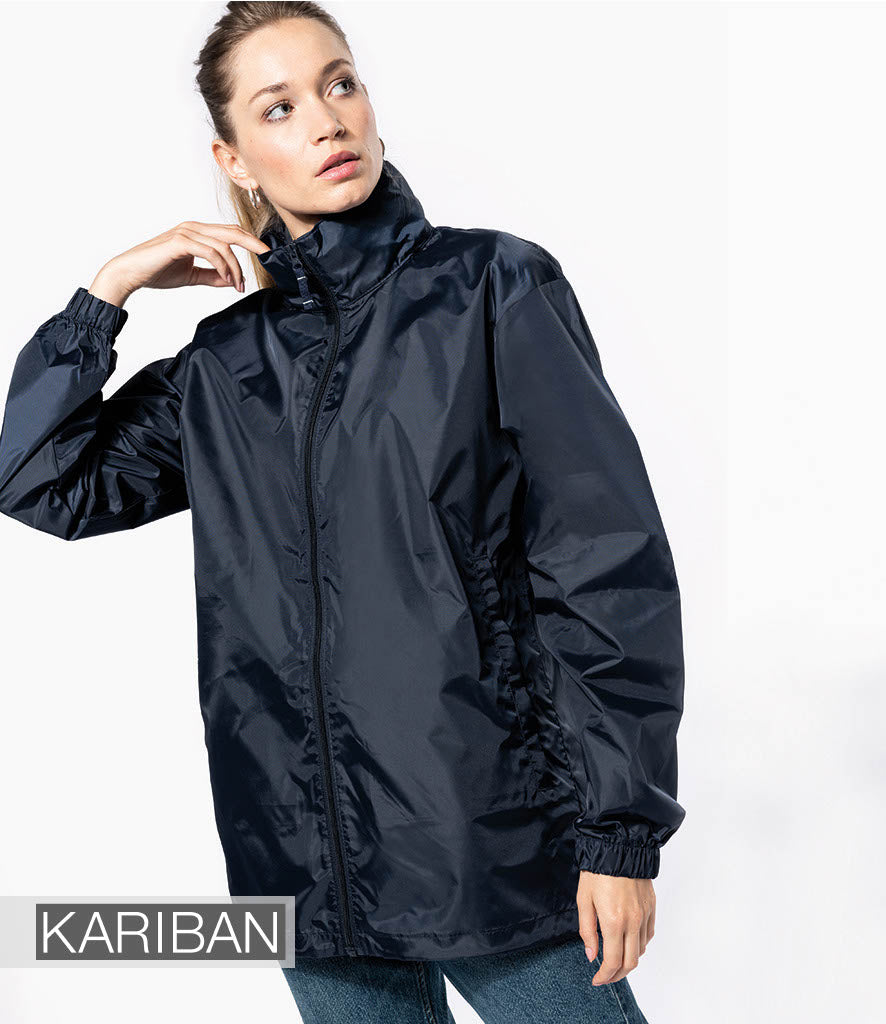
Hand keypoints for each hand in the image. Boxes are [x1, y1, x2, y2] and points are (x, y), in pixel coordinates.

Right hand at [87, 222, 271, 307]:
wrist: (130, 274)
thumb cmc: (157, 271)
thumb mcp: (192, 275)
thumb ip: (212, 276)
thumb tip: (232, 280)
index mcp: (197, 232)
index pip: (229, 232)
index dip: (249, 242)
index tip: (264, 257)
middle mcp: (193, 228)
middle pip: (232, 231)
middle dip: (253, 243)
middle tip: (268, 256)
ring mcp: (186, 233)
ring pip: (224, 246)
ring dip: (235, 267)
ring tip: (237, 284)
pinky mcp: (180, 242)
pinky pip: (211, 252)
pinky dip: (223, 266)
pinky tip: (227, 280)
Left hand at [576, 870, 654, 985]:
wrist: (618, 846)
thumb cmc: (597, 871)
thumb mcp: (584, 900)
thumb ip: (587, 931)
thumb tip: (591, 955)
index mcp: (613, 921)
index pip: (612, 962)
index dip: (604, 976)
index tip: (596, 980)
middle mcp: (633, 922)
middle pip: (630, 962)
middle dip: (617, 974)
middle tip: (605, 975)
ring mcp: (644, 915)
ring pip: (642, 950)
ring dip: (629, 961)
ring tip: (615, 959)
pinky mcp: (651, 907)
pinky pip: (649, 935)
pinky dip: (640, 945)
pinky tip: (629, 942)